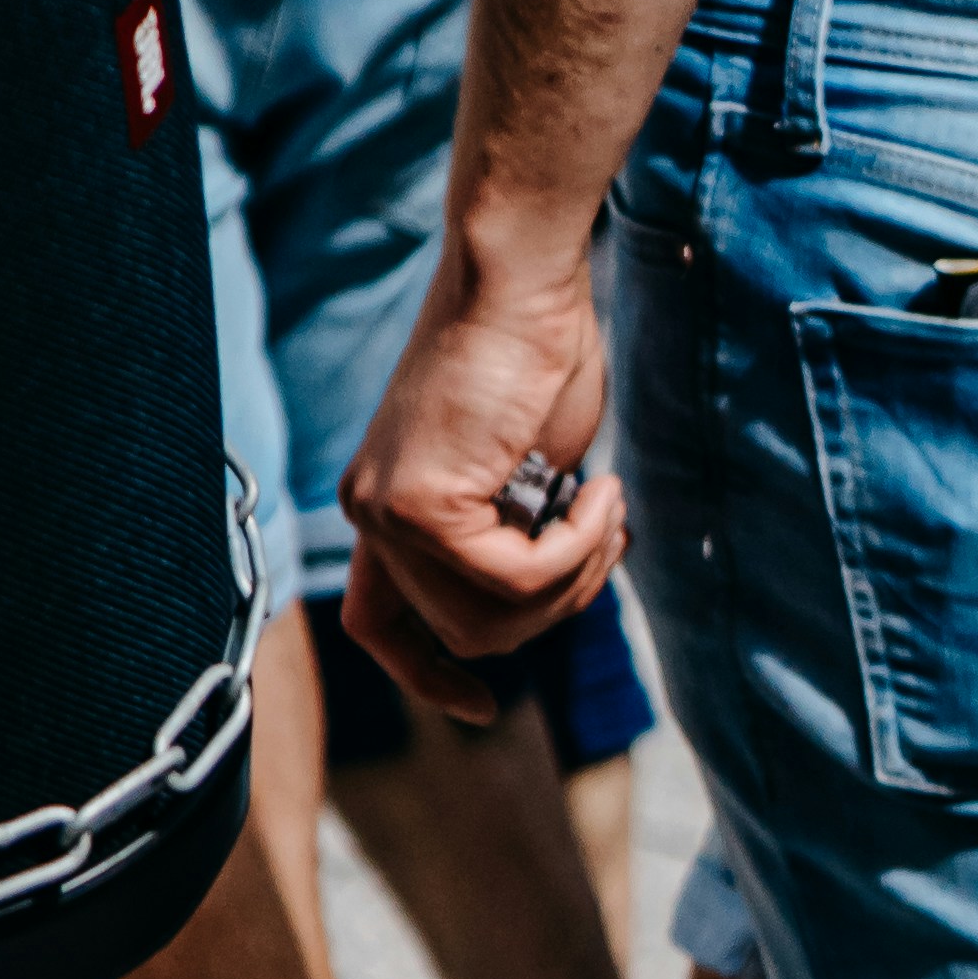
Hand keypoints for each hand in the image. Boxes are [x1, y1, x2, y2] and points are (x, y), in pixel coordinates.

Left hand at [338, 238, 627, 720]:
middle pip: (463, 634)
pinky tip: (602, 498)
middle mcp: (370, 512)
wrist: (524, 273)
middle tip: (605, 538)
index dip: (427, 675)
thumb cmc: (537, 346)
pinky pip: (514, 581)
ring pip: (491, 619)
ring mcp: (387, 511)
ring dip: (572, 579)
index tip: (478, 705)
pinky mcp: (421, 506)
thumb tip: (545, 600)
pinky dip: (575, 553)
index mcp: (384, 502)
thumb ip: (516, 537)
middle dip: (552, 607)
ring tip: (607, 511)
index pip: (380, 623)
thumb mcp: (525, 467)